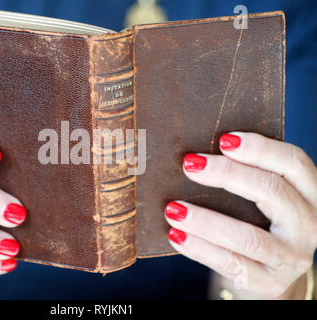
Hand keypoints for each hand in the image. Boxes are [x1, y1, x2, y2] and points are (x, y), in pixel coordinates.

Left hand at [164, 132, 316, 298]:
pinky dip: (199, 248)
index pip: (294, 163)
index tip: (224, 140)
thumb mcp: (258, 199)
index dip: (260, 149)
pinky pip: (230, 263)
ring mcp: (290, 258)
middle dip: (228, 175)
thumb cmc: (254, 224)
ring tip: (173, 209)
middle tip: (190, 165)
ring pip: (248, 236)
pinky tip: (175, 235)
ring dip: (205, 221)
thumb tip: (195, 155)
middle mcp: (308, 225)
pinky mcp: (268, 283)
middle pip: (273, 192)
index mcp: (308, 194)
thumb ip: (242, 176)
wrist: (263, 273)